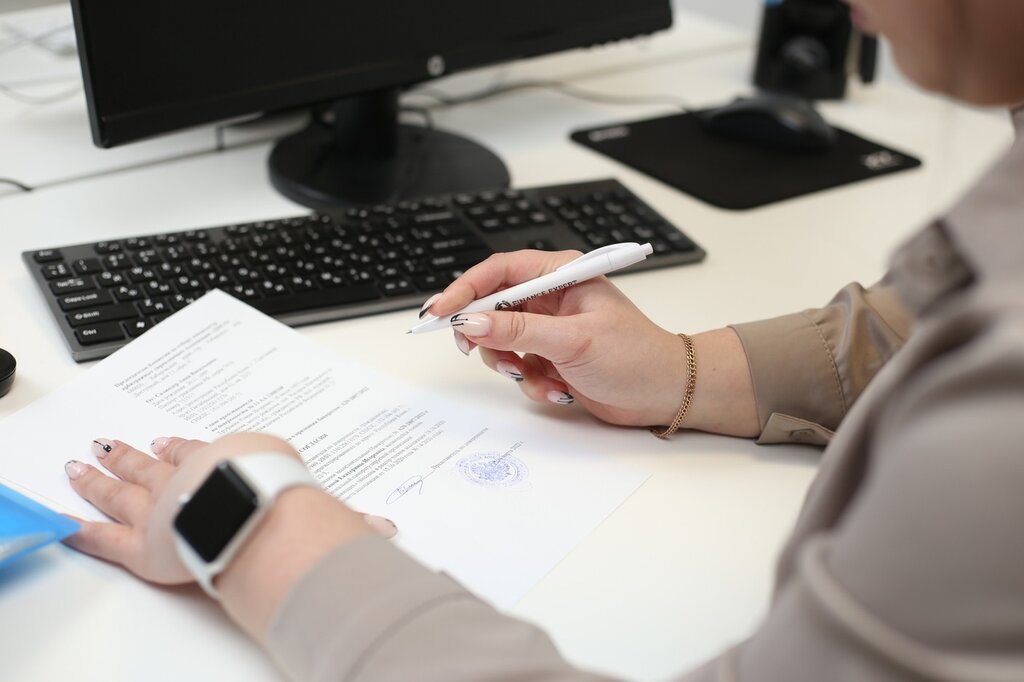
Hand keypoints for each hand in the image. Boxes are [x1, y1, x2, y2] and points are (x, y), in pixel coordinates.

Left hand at [63, 433, 395, 584]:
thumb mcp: (319, 503)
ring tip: (81, 463)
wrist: (254, 512)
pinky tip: (66, 522)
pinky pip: (103, 538)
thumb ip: (348, 518)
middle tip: (112, 443)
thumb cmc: (281, 498)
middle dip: (133, 455)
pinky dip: (82, 529)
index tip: (170, 443)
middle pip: (152, 465)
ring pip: (120, 491)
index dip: (182, 450)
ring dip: (100, 477)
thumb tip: (386, 530)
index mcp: (224, 463)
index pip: (197, 455)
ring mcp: (160, 509)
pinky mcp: (141, 544)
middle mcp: (187, 480)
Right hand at [422, 249, 689, 426]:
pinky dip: (531, 383)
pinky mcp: (550, 358)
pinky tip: (558, 390)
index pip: (499, 271)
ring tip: (532, 376)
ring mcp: (549, 329)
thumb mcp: (573, 340)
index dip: (465, 289)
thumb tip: (474, 320)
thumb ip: (519, 330)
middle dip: (485, 334)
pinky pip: (518, 367)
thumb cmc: (637, 356)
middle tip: (474, 350)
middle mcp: (551, 298)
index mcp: (561, 275)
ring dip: (510, 364)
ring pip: (499, 341)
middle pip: (491, 306)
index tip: (441, 311)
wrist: (665, 394)